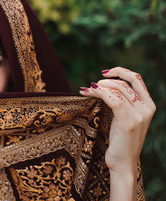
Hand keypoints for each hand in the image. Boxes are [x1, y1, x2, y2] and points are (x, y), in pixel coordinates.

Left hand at [79, 67, 155, 199]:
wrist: (123, 164)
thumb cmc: (120, 141)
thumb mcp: (124, 118)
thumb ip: (122, 103)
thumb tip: (102, 86)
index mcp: (148, 105)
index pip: (137, 79)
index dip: (121, 72)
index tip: (104, 72)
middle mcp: (147, 108)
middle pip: (125, 83)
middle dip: (105, 81)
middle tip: (90, 86)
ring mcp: (139, 116)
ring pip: (118, 90)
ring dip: (99, 87)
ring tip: (86, 90)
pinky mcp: (128, 123)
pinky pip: (114, 100)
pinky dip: (100, 93)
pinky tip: (88, 92)